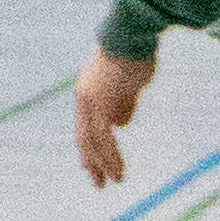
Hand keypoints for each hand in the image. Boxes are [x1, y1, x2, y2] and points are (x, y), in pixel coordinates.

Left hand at [74, 47, 155, 187]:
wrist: (132, 37)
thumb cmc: (135, 56)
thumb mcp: (129, 85)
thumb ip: (123, 104)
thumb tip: (120, 123)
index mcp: (88, 93)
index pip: (86, 127)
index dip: (91, 148)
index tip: (95, 166)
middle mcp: (83, 98)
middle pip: (84, 137)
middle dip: (92, 162)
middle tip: (99, 183)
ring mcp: (88, 101)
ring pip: (92, 142)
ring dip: (103, 164)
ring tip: (114, 181)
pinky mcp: (98, 103)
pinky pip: (103, 139)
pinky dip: (110, 158)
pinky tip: (118, 171)